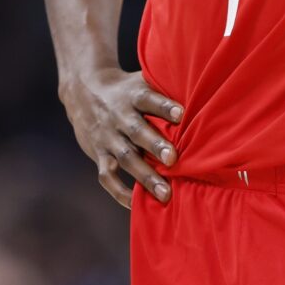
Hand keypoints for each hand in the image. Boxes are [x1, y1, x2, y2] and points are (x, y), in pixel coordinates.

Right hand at [60, 68, 182, 208]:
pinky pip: (106, 175)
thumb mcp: (140, 81)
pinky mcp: (97, 153)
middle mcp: (118, 116)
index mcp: (132, 95)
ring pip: (124, 157)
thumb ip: (163, 87)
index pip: (148, 99)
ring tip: (165, 194)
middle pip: (136, 131)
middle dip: (154, 145)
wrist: (83, 91)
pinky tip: (135, 204)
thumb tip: (201, 88)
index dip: (164, 106)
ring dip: (144, 175)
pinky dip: (119, 191)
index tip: (182, 114)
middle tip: (173, 159)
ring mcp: (107, 137)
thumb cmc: (125, 89)